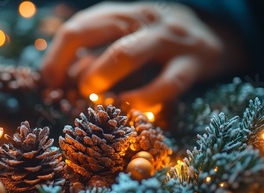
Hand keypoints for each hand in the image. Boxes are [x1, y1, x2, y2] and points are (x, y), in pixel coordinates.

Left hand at [41, 2, 246, 111]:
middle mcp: (141, 19)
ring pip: (126, 52)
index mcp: (118, 14)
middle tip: (70, 91)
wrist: (214, 34)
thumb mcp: (121, 41)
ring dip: (101, 76)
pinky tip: (130, 107)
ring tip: (94, 96)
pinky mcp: (194, 62)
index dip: (55, 59)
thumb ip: (92, 58)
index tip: (48, 85)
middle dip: (69, 63)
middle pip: (94, 31)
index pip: (75, 29)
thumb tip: (59, 83)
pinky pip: (166, 83)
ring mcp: (169, 38)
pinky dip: (143, 99)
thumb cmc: (153, 44)